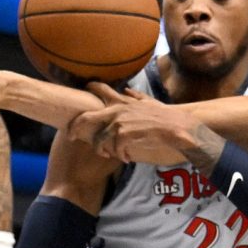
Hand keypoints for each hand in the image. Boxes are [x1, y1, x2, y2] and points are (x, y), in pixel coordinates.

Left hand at [71, 86, 220, 167]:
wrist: (176, 126)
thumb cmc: (165, 115)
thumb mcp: (149, 102)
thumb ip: (136, 96)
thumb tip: (126, 89)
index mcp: (122, 100)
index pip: (99, 89)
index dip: (87, 90)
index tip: (78, 96)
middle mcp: (118, 109)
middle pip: (88, 117)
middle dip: (76, 127)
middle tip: (70, 136)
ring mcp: (120, 122)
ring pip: (100, 139)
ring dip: (105, 150)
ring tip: (113, 155)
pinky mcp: (125, 134)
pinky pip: (114, 148)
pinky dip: (120, 155)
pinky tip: (127, 158)